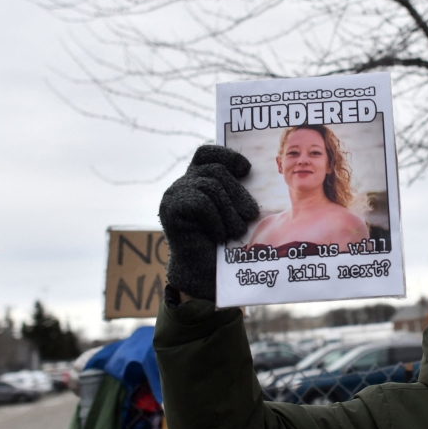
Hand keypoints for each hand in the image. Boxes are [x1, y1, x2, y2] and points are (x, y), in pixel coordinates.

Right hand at [159, 145, 259, 300]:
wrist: (203, 274)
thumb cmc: (223, 245)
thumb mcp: (234, 212)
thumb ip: (237, 192)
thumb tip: (257, 174)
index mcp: (198, 180)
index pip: (207, 153)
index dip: (226, 155)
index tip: (246, 169)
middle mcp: (183, 184)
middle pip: (215, 170)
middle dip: (238, 192)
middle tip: (250, 213)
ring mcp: (174, 195)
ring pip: (210, 186)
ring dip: (229, 210)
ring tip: (236, 231)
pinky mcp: (170, 209)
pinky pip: (200, 202)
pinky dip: (215, 219)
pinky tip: (219, 235)